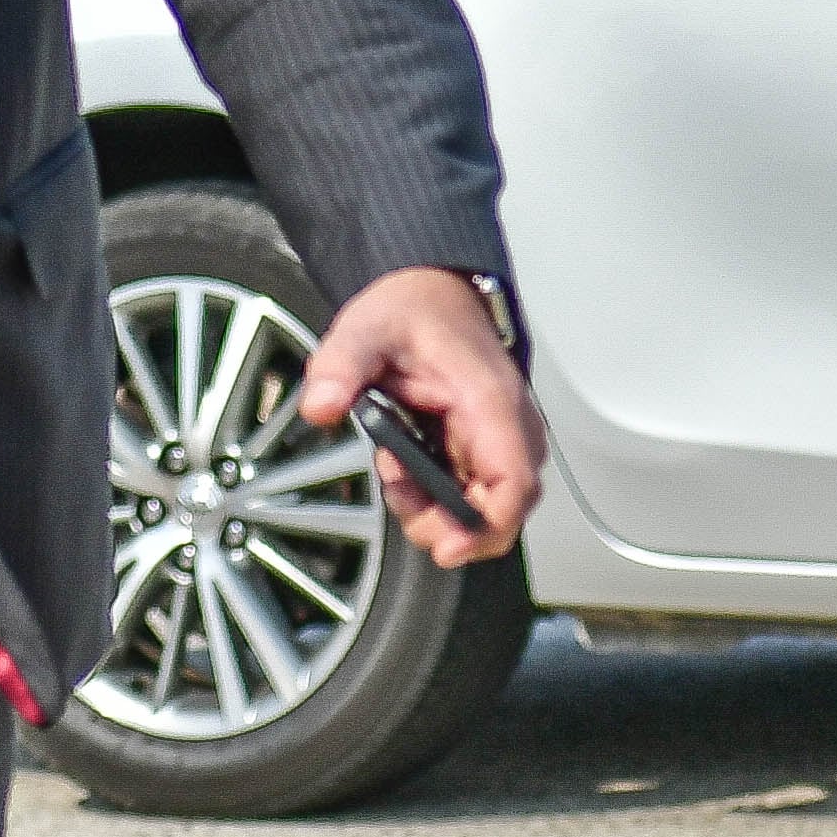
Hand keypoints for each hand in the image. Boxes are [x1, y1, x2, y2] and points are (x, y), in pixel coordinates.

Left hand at [298, 265, 542, 568]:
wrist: (432, 292)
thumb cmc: (414, 311)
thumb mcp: (365, 331)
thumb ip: (340, 368)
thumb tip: (322, 406)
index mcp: (489, 400)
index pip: (514, 482)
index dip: (485, 525)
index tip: (447, 544)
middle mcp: (508, 425)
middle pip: (503, 509)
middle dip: (449, 526)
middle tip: (400, 496)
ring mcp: (501, 439)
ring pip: (487, 508)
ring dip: (437, 510)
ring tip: (396, 474)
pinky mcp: (485, 447)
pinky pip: (472, 493)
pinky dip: (436, 496)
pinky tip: (405, 469)